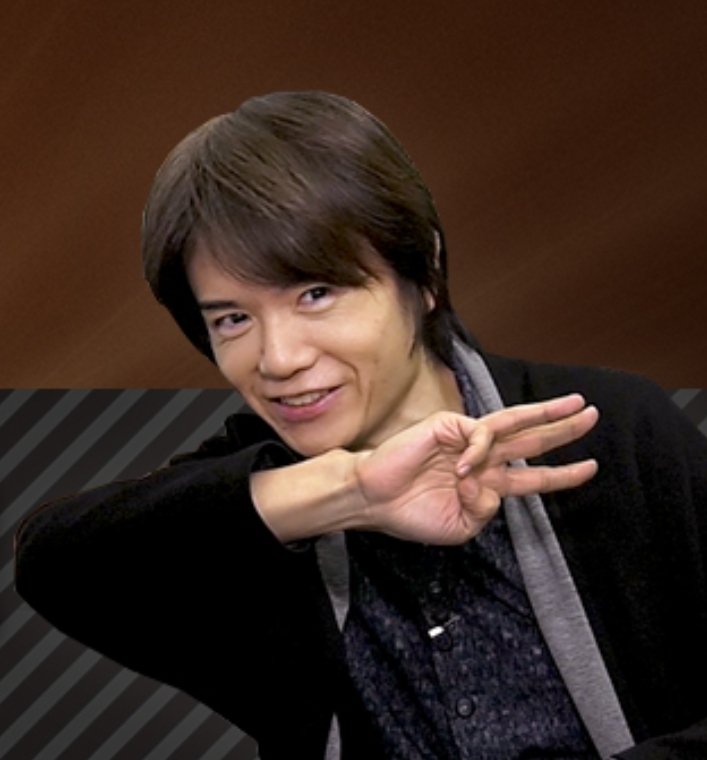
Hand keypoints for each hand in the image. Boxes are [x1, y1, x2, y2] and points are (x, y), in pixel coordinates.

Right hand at [353, 394, 597, 544]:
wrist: (376, 500)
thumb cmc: (412, 514)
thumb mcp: (460, 527)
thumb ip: (485, 510)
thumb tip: (491, 485)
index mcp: (487, 484)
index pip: (532, 476)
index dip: (562, 473)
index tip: (590, 467)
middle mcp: (482, 458)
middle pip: (531, 440)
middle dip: (563, 429)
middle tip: (591, 414)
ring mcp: (466, 440)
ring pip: (513, 423)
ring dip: (545, 413)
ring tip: (573, 405)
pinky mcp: (449, 426)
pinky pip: (478, 435)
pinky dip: (476, 453)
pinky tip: (461, 470)